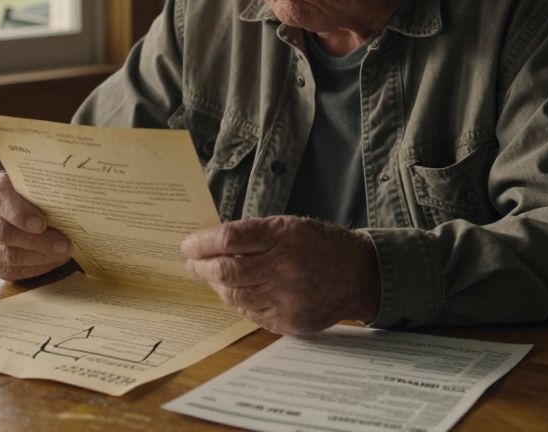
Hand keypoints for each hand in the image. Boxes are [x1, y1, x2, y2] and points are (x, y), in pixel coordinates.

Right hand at [0, 170, 72, 280]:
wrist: (11, 205)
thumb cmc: (26, 192)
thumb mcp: (31, 181)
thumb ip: (42, 188)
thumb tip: (70, 200)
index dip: (19, 212)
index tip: (41, 223)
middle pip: (3, 232)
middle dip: (36, 241)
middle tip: (64, 244)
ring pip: (7, 255)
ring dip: (39, 257)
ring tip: (63, 253)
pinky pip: (10, 270)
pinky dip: (35, 268)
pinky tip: (53, 261)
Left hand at [181, 216, 379, 334]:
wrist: (359, 276)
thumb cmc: (322, 245)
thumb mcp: (291, 226)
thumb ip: (254, 234)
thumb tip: (213, 243)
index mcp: (284, 236)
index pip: (230, 238)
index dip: (202, 242)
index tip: (187, 245)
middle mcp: (283, 267)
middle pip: (226, 270)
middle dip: (200, 267)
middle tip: (189, 263)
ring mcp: (285, 298)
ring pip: (234, 295)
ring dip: (216, 285)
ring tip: (209, 276)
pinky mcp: (288, 321)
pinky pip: (250, 313)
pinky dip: (237, 301)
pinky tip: (234, 292)